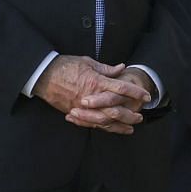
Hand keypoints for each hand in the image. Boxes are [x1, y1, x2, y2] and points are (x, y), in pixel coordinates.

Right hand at [35, 55, 149, 134]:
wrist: (44, 75)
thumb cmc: (66, 66)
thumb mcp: (88, 62)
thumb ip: (106, 69)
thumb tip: (121, 68)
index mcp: (96, 82)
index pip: (121, 88)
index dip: (135, 92)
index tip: (146, 96)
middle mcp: (91, 97)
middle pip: (116, 109)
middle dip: (130, 114)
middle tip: (140, 116)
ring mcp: (83, 107)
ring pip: (104, 120)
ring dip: (119, 125)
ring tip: (130, 127)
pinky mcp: (75, 113)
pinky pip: (91, 124)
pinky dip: (103, 128)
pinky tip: (111, 129)